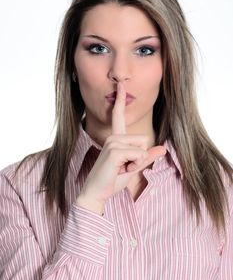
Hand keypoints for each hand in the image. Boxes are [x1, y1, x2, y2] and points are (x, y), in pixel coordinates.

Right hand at [76, 82, 165, 213]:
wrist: (96, 193)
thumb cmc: (112, 180)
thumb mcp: (133, 167)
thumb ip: (146, 157)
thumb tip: (164, 148)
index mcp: (116, 138)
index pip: (118, 116)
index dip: (120, 101)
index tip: (120, 85)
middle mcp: (113, 137)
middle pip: (144, 139)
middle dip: (140, 157)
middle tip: (124, 167)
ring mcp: (112, 142)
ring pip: (142, 147)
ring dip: (137, 162)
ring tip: (121, 169)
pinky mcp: (114, 151)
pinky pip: (139, 155)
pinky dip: (135, 165)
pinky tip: (120, 170)